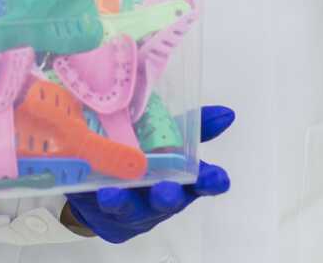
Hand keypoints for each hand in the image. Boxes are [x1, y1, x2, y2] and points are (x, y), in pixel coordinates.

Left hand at [64, 105, 234, 243]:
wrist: (105, 184)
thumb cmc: (144, 158)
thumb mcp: (166, 137)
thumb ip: (192, 125)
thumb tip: (226, 113)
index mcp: (180, 179)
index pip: (202, 183)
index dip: (211, 182)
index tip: (217, 177)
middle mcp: (160, 196)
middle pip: (168, 200)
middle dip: (167, 196)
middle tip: (166, 189)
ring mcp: (133, 207)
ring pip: (130, 206)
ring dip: (124, 200)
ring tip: (114, 193)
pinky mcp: (106, 210)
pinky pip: (102, 205)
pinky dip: (98, 197)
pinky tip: (96, 190)